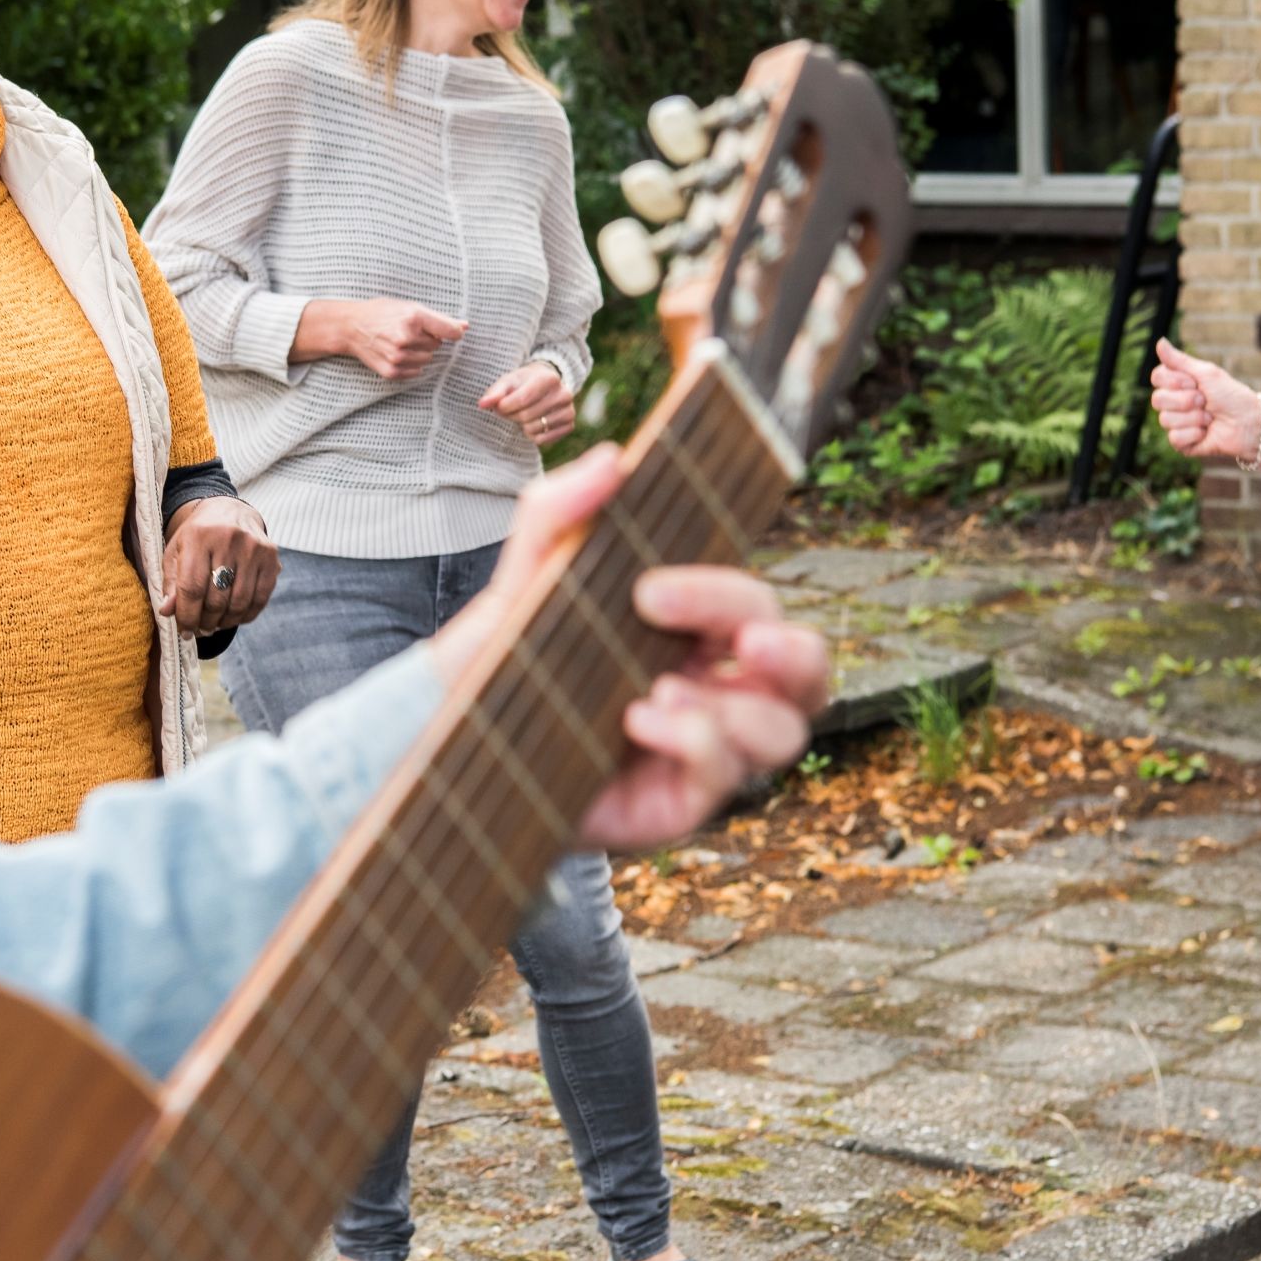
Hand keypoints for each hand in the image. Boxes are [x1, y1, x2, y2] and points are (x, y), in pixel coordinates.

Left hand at [160, 496, 278, 634]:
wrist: (229, 511)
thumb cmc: (197, 537)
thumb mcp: (176, 552)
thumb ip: (170, 582)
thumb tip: (167, 611)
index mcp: (199, 536)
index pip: (191, 588)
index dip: (187, 616)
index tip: (184, 631)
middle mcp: (228, 539)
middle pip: (216, 599)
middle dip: (205, 622)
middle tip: (200, 629)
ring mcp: (253, 548)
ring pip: (239, 603)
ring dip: (225, 622)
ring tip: (215, 625)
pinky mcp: (270, 557)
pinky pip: (260, 598)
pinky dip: (245, 615)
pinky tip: (233, 617)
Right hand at [320, 298, 467, 379]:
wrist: (351, 327)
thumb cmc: (382, 313)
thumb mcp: (409, 307)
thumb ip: (439, 318)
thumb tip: (465, 327)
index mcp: (413, 317)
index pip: (450, 331)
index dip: (453, 331)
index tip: (450, 331)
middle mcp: (406, 338)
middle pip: (437, 346)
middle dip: (428, 339)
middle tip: (410, 332)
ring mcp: (398, 356)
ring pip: (428, 359)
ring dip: (420, 352)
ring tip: (402, 342)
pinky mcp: (391, 371)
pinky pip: (416, 371)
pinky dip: (411, 364)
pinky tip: (397, 353)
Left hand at [432, 446, 830, 851]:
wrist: (454, 734)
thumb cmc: (508, 652)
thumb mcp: (524, 577)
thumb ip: (559, 512)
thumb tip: (614, 459)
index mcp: (696, 629)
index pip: (751, 605)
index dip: (723, 592)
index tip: (649, 588)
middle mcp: (716, 685)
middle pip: (807, 670)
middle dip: (794, 654)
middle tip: (748, 643)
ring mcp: (704, 747)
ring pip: (784, 733)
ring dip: (740, 711)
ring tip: (659, 691)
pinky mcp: (679, 800)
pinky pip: (724, 777)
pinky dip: (697, 744)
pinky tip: (640, 723)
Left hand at [479, 362, 576, 445]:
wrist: (545, 386)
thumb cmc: (522, 384)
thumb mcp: (508, 383)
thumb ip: (495, 393)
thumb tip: (482, 404)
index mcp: (549, 378)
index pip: (522, 399)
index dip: (505, 407)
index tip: (499, 406)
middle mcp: (564, 394)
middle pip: (526, 416)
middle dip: (512, 416)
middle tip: (511, 410)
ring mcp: (569, 411)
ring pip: (533, 429)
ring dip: (521, 426)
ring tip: (523, 415)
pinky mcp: (569, 426)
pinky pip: (542, 439)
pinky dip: (532, 435)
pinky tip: (534, 423)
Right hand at [1149, 337, 1260, 462]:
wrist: (1250, 422)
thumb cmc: (1232, 396)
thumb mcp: (1207, 373)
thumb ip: (1180, 360)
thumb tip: (1159, 341)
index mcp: (1177, 384)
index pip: (1156, 378)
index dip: (1175, 381)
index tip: (1195, 382)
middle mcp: (1173, 403)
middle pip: (1157, 399)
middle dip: (1186, 400)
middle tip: (1205, 401)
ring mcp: (1176, 423)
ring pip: (1166, 420)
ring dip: (1195, 418)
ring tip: (1210, 417)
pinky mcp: (1182, 443)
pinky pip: (1175, 438)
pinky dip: (1195, 434)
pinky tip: (1207, 432)